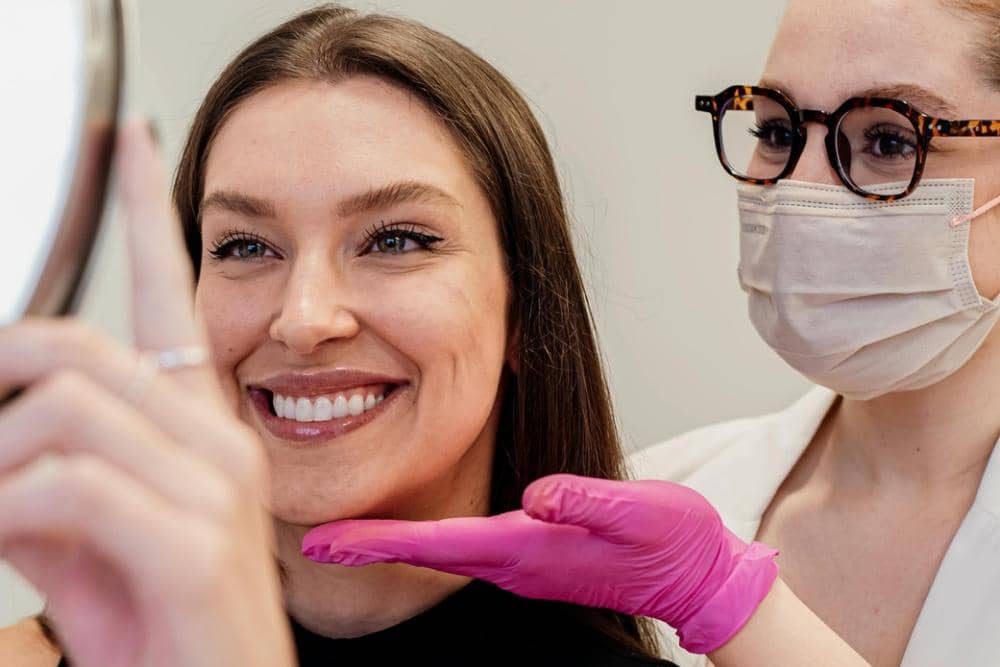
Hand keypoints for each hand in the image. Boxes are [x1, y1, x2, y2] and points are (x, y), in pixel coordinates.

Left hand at [0, 121, 294, 666]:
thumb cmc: (161, 630)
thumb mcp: (81, 543)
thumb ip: (41, 477)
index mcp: (197, 429)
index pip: (170, 298)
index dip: (148, 213)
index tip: (129, 143)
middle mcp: (215, 443)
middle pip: (78, 345)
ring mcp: (214, 490)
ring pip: (63, 409)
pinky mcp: (197, 546)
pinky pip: (70, 485)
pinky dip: (5, 510)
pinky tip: (4, 538)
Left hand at [302, 473, 777, 653]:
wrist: (696, 573)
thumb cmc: (671, 542)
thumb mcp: (637, 513)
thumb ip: (588, 503)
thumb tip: (539, 494)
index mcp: (527, 547)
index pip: (436, 543)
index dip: (376, 541)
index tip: (322, 542)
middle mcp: (515, 556)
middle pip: (423, 550)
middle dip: (366, 545)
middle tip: (309, 540)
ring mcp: (523, 558)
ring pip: (440, 549)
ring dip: (390, 542)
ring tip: (344, 535)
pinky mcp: (536, 551)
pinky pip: (465, 547)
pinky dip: (425, 540)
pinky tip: (410, 533)